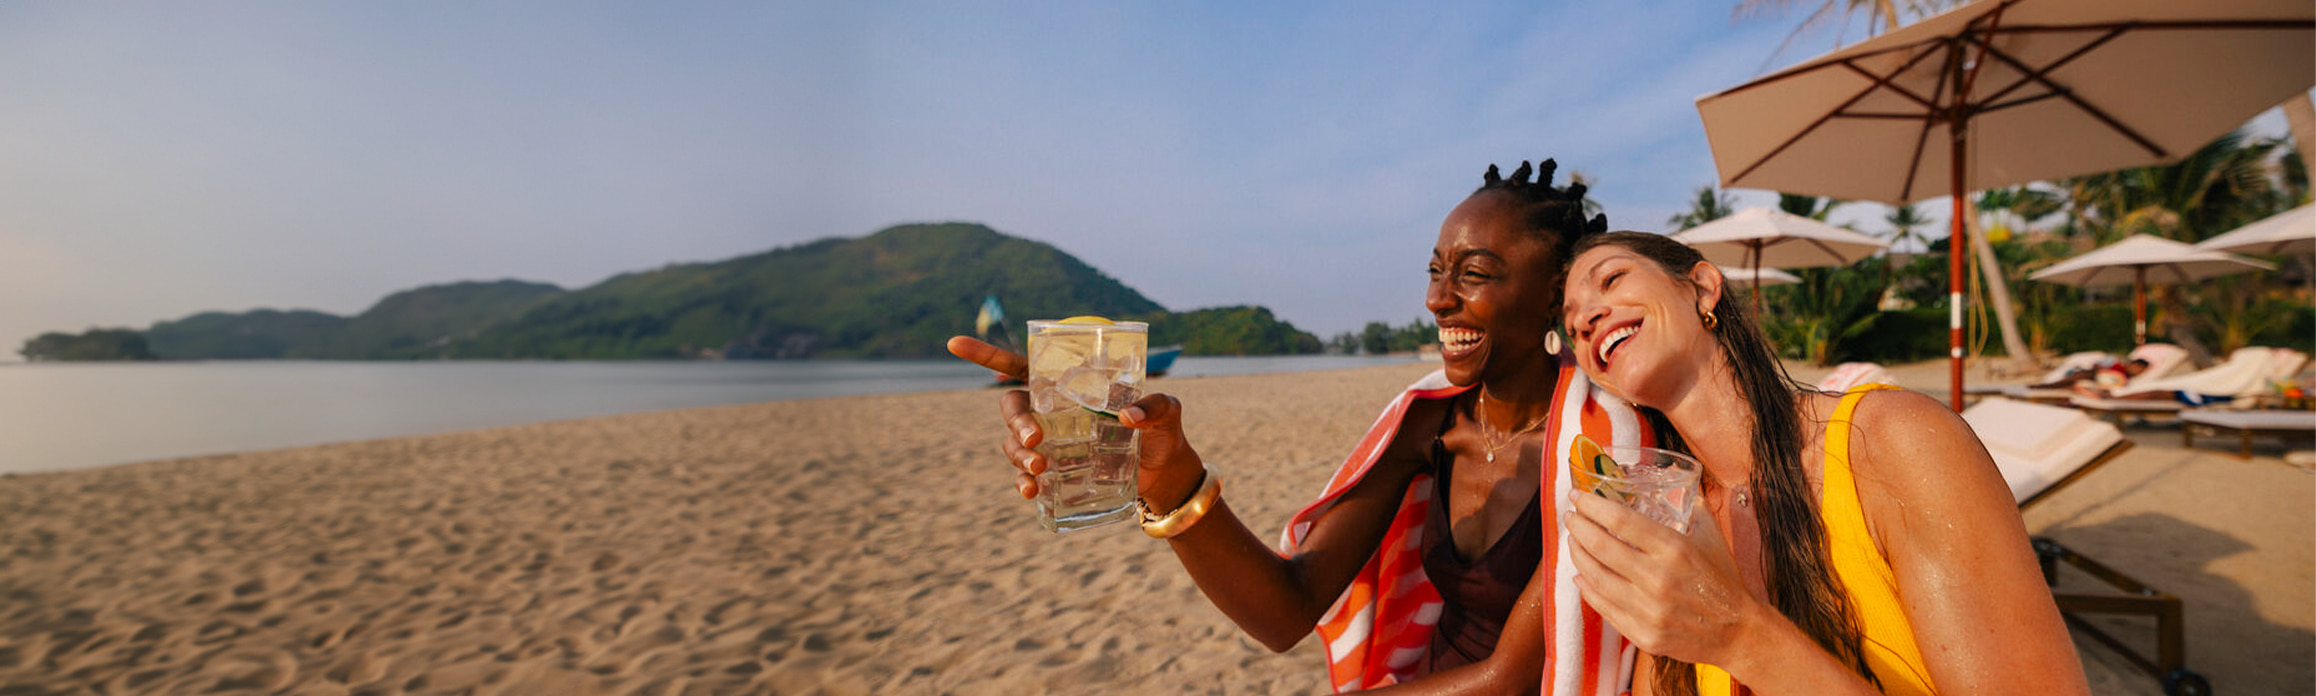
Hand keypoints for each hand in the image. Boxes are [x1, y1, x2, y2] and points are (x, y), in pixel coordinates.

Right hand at [945, 336, 1204, 506]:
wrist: (1163, 472)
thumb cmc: (1161, 430)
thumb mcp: (1167, 412)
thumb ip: (1154, 405)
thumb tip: (1128, 415)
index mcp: (1067, 385)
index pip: (1021, 365)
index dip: (986, 354)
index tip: (953, 344)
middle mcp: (1051, 411)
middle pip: (1013, 409)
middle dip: (1015, 423)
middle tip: (1034, 440)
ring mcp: (1049, 442)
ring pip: (1013, 443)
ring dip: (1019, 456)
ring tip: (1040, 469)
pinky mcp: (1054, 471)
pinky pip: (1025, 475)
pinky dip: (1023, 482)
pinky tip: (1030, 490)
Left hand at [1563, 489, 1757, 666]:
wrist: (1738, 632)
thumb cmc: (1723, 579)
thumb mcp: (1711, 535)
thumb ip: (1689, 505)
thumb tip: (1671, 477)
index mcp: (1674, 549)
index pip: (1620, 520)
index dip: (1592, 505)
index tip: (1578, 497)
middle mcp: (1658, 579)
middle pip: (1600, 546)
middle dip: (1578, 527)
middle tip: (1571, 517)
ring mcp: (1648, 610)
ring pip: (1595, 577)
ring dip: (1577, 555)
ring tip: (1574, 541)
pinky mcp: (1643, 634)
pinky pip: (1603, 606)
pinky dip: (1587, 587)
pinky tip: (1581, 574)